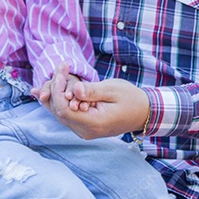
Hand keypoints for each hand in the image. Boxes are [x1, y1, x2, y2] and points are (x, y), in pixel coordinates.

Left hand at [35, 63, 149, 139]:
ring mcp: (84, 131)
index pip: (64, 109)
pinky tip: (60, 85)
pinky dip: (62, 99)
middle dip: (55, 88)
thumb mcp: (112, 90)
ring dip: (56, 93)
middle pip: (58, 112)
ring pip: (60, 113)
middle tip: (60, 67)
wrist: (142, 113)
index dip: (58, 88)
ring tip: (59, 72)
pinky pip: (67, 114)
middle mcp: (85, 131)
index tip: (62, 69)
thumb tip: (75, 89)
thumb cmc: (130, 99)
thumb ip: (92, 91)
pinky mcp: (84, 127)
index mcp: (94, 123)